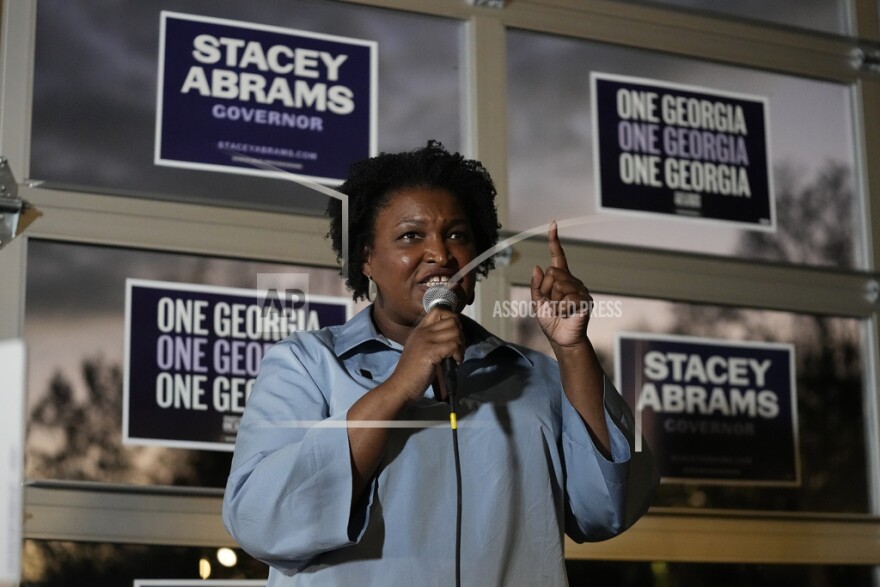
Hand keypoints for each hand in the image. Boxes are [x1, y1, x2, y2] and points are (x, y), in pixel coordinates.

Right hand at [388, 307, 463, 401]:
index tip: (454, 335)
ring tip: (456, 357)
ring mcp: (425, 341)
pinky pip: (454, 346)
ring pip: (455, 332)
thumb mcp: (420, 349)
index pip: (439, 310)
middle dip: (460, 335)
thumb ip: (432, 340)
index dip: (452, 319)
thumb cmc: (412, 372)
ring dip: (461, 346)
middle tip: (457, 349)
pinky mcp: (430, 352)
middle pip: (452, 320)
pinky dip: (459, 355)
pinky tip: (455, 363)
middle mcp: (422, 332)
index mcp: (420, 330)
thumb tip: (455, 335)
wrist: (401, 386)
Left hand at [530, 221, 592, 348]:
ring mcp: (581, 290)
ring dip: (554, 301)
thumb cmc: (550, 321)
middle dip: (547, 290)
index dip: (554, 241)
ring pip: (559, 285)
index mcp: (560, 279)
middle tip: (552, 305)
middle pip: (553, 273)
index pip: (558, 256)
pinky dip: (562, 308)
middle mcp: (572, 281)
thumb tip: (538, 266)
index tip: (553, 224)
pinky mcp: (586, 301)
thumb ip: (536, 285)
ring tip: (560, 311)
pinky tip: (566, 314)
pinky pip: (568, 298)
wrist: (561, 339)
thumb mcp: (537, 302)